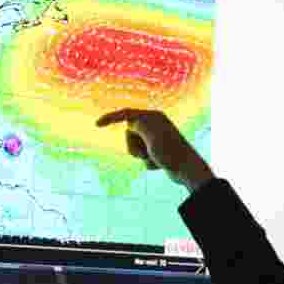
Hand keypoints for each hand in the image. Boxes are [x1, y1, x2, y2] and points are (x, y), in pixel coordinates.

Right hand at [96, 109, 213, 190]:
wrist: (186, 170)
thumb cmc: (169, 151)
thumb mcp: (150, 134)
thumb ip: (137, 124)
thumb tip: (130, 122)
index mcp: (154, 117)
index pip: (127, 113)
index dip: (111, 118)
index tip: (97, 124)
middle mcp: (155, 125)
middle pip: (129, 133)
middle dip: (132, 145)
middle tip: (145, 152)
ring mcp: (157, 139)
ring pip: (134, 147)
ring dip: (140, 155)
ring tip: (153, 159)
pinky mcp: (158, 152)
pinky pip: (143, 157)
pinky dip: (148, 163)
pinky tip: (159, 165)